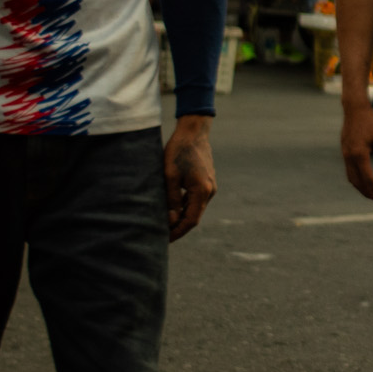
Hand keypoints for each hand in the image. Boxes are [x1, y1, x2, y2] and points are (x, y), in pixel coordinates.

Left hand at [164, 114, 216, 240]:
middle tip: (162, 235)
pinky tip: (173, 207)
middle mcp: (210, 190)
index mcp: (202, 191)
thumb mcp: (170, 176)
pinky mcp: (207, 181)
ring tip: (165, 223)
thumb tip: (170, 221)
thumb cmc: (178, 151)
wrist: (193, 131)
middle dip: (179, 227)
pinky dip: (185, 206)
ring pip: (195, 208)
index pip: (191, 220)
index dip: (178, 232)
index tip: (165, 240)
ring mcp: (210, 185)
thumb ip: (171, 200)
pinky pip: (196, 199)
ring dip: (182, 217)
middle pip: (194, 216)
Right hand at [342, 101, 372, 199]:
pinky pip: (349, 170)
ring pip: (351, 177)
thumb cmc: (370, 123)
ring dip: (360, 187)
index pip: (367, 177)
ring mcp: (345, 154)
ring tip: (370, 193)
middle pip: (357, 181)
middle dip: (366, 192)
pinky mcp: (344, 151)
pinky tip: (362, 181)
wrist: (354, 110)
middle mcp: (350, 156)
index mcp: (359, 154)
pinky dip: (356, 179)